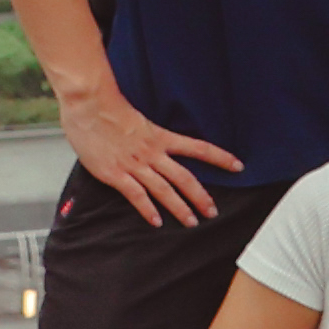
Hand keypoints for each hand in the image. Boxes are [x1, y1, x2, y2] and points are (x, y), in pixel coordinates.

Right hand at [48, 60, 248, 232]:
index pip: (199, 148)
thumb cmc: (111, 110)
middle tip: (212, 212)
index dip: (220, 158)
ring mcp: (135, 164)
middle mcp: (153, 152)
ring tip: (191, 222)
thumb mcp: (141, 121)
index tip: (238, 166)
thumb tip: (158, 146)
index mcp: (162, 137)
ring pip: (164, 190)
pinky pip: (136, 195)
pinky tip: (156, 221)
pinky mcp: (115, 173)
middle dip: (201, 197)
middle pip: (185, 177)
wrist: (90, 106)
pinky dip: (147, 210)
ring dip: (179, 208)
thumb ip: (151, 136)